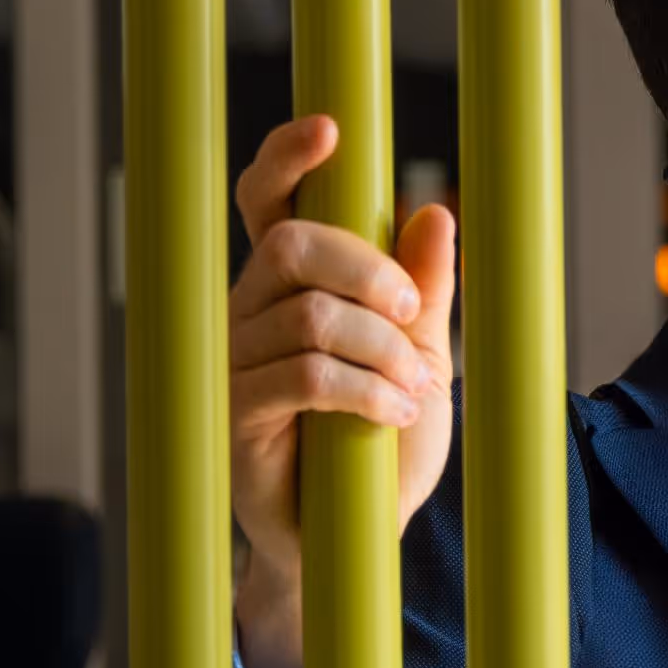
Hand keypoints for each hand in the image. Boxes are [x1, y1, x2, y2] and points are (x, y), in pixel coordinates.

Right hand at [227, 115, 457, 667]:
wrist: (359, 538)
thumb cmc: (380, 445)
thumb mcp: (421, 356)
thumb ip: (423, 290)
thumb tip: (433, 211)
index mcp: (289, 287)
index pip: (266, 204)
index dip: (285, 159)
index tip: (332, 129)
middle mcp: (248, 313)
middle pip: (290, 244)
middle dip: (368, 269)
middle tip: (414, 314)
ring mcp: (233, 363)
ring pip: (309, 314)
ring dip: (382, 349)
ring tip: (416, 389)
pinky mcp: (235, 417)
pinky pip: (303, 375)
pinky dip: (364, 388)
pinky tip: (393, 412)